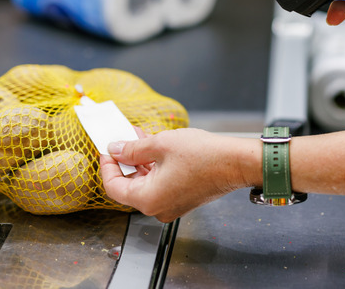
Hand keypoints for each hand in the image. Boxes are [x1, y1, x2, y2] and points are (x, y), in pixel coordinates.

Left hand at [100, 128, 257, 221]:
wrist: (237, 162)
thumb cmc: (205, 156)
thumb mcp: (161, 144)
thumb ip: (133, 148)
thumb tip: (116, 149)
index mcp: (148, 199)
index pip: (114, 187)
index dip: (107, 166)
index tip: (107, 149)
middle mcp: (158, 208)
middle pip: (130, 186)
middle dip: (125, 160)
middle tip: (122, 138)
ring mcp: (172, 205)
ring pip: (146, 184)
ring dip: (140, 162)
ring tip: (140, 138)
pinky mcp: (183, 198)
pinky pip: (161, 184)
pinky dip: (155, 168)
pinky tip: (155, 148)